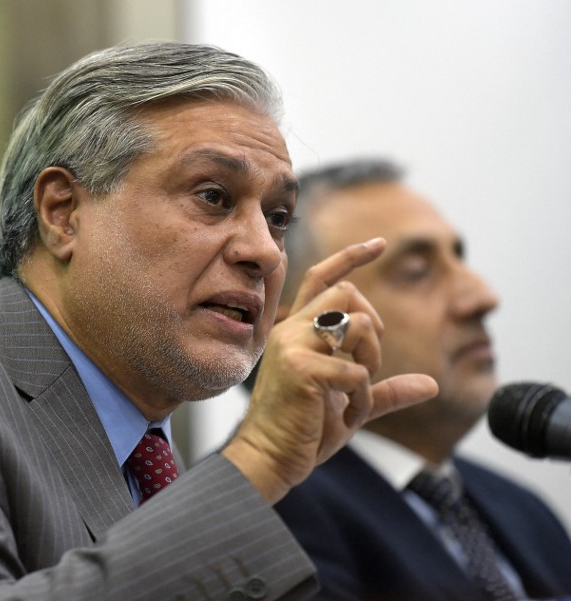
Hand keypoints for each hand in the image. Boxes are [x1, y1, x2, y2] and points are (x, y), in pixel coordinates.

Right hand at [222, 237, 437, 502]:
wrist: (269, 457)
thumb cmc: (302, 429)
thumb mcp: (349, 403)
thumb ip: (385, 390)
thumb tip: (431, 385)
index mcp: (296, 330)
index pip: (321, 278)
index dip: (351, 256)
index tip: (380, 243)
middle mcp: (291, 330)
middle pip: (348, 294)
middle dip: (373, 327)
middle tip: (369, 365)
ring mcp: (293, 347)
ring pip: (356, 324)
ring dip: (371, 360)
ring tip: (358, 391)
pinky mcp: (301, 369)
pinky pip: (357, 371)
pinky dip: (363, 398)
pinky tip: (347, 416)